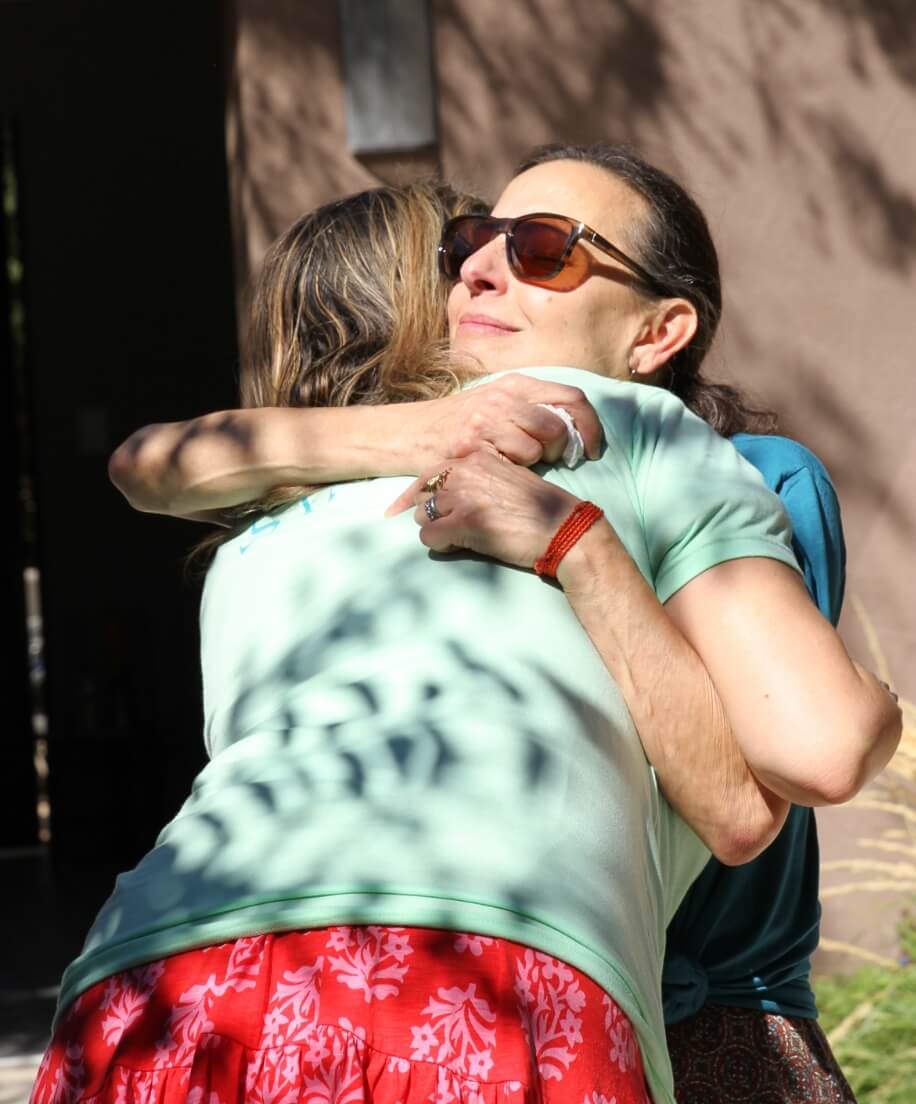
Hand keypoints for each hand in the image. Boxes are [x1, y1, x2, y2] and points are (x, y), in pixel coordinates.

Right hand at [403, 371, 601, 474]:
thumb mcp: (497, 403)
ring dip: (533, 462)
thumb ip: (534, 408)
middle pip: (558, 425)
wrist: (411, 433)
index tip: (593, 448)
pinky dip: (512, 471)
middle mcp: (503, 397)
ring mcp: (486, 420)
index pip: (572, 397)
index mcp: (515, 383)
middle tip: (550, 460)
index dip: (591, 425)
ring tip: (513, 461)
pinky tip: (496, 467)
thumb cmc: (461, 423)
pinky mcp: (473, 445)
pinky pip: (514, 464)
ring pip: (537, 447)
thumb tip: (577, 426)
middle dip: (562, 450)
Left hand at [408, 452, 582, 569]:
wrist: (565, 529)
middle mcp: (466, 472)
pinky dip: (443, 546)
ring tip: (466, 537)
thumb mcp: (506, 480)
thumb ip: (476, 482)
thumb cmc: (540, 511)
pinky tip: (466, 545)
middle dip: (433, 516)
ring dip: (439, 532)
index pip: (428, 475)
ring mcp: (464, 495)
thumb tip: (442, 501)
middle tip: (454, 530)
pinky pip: (430, 537)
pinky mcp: (467, 522)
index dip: (409, 497)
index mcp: (476, 458)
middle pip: (423, 497)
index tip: (393, 511)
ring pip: (422, 518)